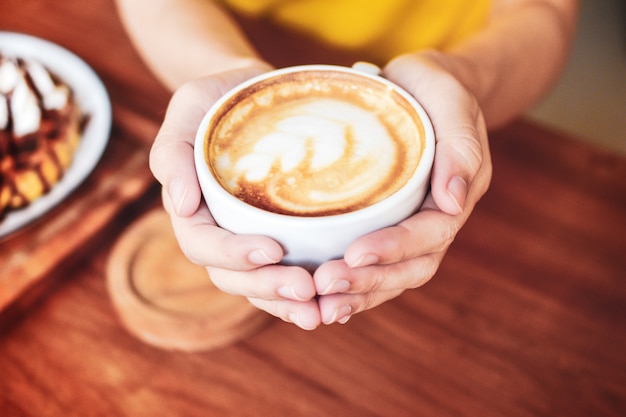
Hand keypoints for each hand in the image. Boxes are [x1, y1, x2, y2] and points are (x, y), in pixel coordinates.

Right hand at [150, 65, 323, 329]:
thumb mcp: (190, 107)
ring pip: (259, 286)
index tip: (272, 248)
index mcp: (193, 208)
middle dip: (267, 287)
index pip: (203, 244)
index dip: (234, 253)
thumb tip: (181, 206)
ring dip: (287, 303)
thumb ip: (173, 153)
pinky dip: (302, 294)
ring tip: (321, 311)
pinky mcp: (277, 238)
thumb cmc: (218, 98)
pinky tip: (331, 302)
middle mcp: (219, 231)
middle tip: (306, 290)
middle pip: (233, 276)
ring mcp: (247, 239)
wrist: (252, 94)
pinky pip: (284, 275)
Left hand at [313, 51, 492, 324]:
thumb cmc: (435, 90)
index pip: (429, 235)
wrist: (421, 87)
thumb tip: (454, 200)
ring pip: (391, 276)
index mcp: (454, 196)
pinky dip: (353, 287)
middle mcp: (434, 221)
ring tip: (321, 307)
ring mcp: (410, 227)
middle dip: (369, 282)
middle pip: (409, 268)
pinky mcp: (386, 226)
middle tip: (326, 286)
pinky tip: (323, 300)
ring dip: (358, 295)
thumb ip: (460, 148)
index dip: (393, 249)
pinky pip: (374, 265)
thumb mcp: (452, 103)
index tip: (354, 255)